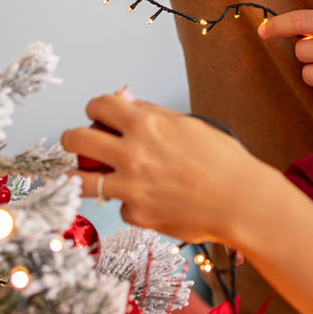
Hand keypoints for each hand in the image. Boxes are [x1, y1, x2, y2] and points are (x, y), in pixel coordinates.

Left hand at [61, 90, 270, 247]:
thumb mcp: (189, 125)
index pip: (99, 105)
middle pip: (76, 140)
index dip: (95, 109)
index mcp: (146, 125)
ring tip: (80, 177)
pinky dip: (130, 204)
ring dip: (77, 177)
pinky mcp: (137, 214)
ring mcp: (131, 187)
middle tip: (76, 143)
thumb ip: (152, 113)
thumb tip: (125, 99)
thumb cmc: (222, 161)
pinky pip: (120, 207)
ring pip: (80, 181)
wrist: (241, 200)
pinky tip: (148, 201)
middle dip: (71, 139)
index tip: (98, 116)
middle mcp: (132, 154)